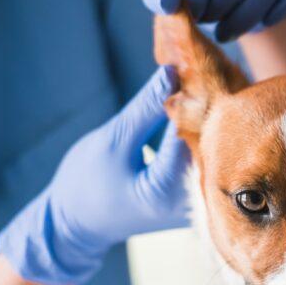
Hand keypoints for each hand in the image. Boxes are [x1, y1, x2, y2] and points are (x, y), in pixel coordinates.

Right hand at [0, 67, 188, 284]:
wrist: (76, 224)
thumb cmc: (86, 184)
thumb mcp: (113, 139)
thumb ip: (145, 107)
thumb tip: (172, 70)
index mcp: (170, 189)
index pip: (194, 129)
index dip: (195, 92)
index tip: (196, 60)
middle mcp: (191, 199)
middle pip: (209, 139)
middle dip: (205, 101)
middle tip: (205, 63)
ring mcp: (196, 200)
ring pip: (210, 146)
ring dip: (205, 114)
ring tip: (204, 79)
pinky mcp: (193, 195)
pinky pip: (202, 155)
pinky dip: (199, 131)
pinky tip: (196, 105)